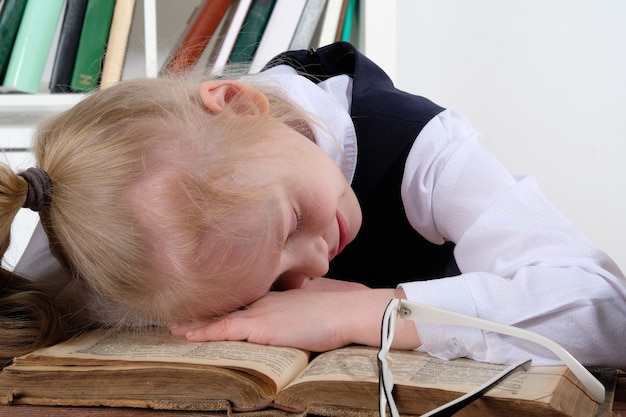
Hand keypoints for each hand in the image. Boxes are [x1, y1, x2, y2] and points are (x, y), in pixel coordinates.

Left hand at [169, 287, 420, 351]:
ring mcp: (260, 311)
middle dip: (203, 311)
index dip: (221, 304)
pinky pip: (224, 329)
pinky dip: (204, 331)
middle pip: (227, 306)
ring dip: (196, 322)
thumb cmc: (339, 309)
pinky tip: (185, 333)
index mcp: (275, 296)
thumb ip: (299, 306)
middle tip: (177, 313)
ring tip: (173, 325)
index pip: (242, 301)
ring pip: (220, 316)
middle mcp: (263, 300)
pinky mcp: (261, 326)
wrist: (350, 310)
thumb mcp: (313, 305)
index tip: (204, 305)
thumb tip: (297, 314)